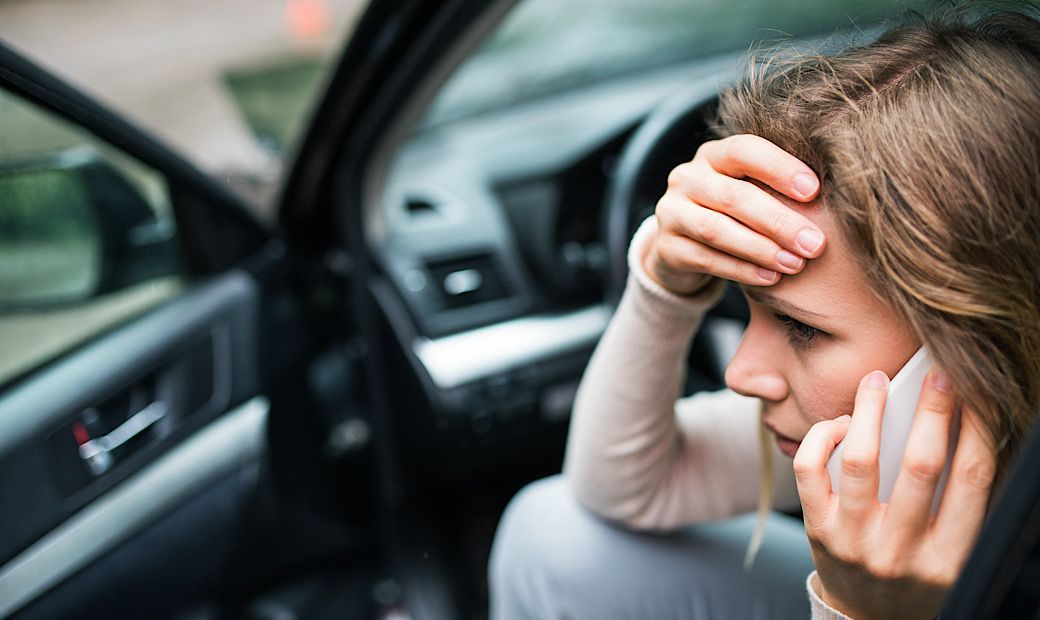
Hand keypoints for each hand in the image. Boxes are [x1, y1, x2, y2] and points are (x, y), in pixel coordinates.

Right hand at [644, 134, 825, 294]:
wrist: (683, 246)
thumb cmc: (733, 215)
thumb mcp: (750, 192)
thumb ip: (776, 189)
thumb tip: (834, 198)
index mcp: (713, 155)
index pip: (744, 150)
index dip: (779, 168)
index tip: (815, 191)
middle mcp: (687, 178)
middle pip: (733, 196)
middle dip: (779, 221)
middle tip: (815, 243)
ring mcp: (671, 212)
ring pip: (716, 230)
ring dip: (760, 248)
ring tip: (795, 264)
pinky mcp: (667, 248)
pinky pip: (706, 259)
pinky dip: (741, 270)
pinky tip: (770, 278)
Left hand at [794, 369, 996, 619]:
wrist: (867, 617)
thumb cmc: (915, 571)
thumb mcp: (949, 548)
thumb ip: (956, 499)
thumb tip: (956, 424)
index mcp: (950, 556)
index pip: (973, 479)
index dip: (979, 428)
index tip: (976, 393)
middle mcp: (902, 551)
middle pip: (922, 465)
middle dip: (933, 411)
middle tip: (936, 374)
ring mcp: (855, 541)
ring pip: (860, 460)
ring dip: (870, 411)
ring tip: (875, 381)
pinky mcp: (818, 530)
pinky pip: (810, 470)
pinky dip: (822, 436)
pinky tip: (839, 424)